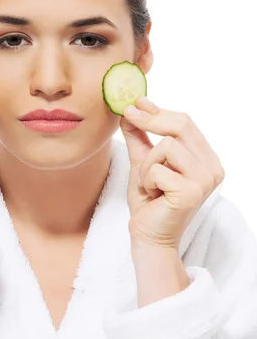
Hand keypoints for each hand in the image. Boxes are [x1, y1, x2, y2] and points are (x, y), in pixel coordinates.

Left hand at [120, 96, 224, 250]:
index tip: (137, 102)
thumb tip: (133, 108)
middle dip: (150, 120)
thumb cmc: (149, 202)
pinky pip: (158, 168)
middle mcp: (212, 167)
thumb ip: (140, 137)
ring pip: (167, 146)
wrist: (148, 236)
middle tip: (128, 114)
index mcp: (205, 158)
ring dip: (147, 164)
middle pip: (181, 126)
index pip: (185, 123)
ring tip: (148, 183)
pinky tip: (152, 195)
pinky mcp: (191, 192)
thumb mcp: (143, 162)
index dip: (159, 110)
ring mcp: (205, 180)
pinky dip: (146, 180)